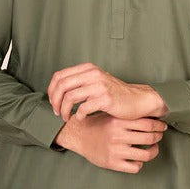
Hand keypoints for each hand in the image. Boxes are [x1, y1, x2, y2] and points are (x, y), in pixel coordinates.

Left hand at [47, 62, 161, 121]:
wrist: (138, 100)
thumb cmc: (115, 93)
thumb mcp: (96, 81)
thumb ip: (80, 81)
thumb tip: (56, 90)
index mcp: (88, 69)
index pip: (59, 76)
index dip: (51, 91)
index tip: (53, 102)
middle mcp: (93, 74)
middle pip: (62, 86)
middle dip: (55, 102)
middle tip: (57, 112)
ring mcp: (99, 85)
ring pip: (70, 97)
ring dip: (64, 111)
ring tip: (66, 118)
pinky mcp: (106, 99)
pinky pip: (83, 108)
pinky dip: (79, 116)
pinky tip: (81, 119)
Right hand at [55, 110, 167, 173]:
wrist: (79, 136)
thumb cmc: (98, 124)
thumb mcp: (112, 114)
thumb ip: (128, 115)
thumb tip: (152, 113)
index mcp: (119, 121)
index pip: (147, 123)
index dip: (159, 125)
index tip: (162, 126)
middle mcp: (118, 136)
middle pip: (149, 138)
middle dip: (158, 137)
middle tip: (159, 136)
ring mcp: (116, 151)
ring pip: (145, 155)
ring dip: (153, 151)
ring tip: (153, 148)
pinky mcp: (113, 163)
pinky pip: (135, 167)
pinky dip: (140, 163)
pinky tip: (138, 159)